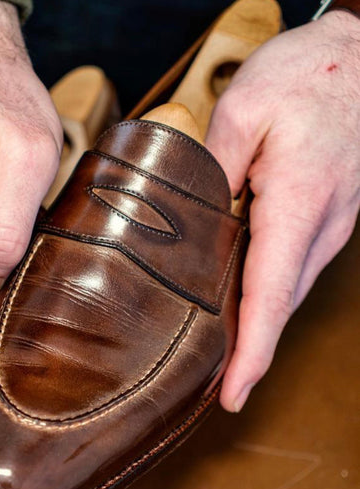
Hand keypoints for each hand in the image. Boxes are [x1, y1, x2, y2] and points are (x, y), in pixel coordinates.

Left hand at [206, 10, 359, 411]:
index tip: (233, 392)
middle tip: (215, 393)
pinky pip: (295, 271)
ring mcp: (331, 224)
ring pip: (290, 292)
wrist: (359, 54)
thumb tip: (187, 217)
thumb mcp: (242, 110)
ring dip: (260, 332)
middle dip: (251, 355)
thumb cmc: (303, 76)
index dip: (252, 351)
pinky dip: (270, 301)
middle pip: (281, 306)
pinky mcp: (328, 219)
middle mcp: (322, 224)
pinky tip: (241, 312)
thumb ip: (210, 168)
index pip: (270, 295)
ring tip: (224, 366)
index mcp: (297, 201)